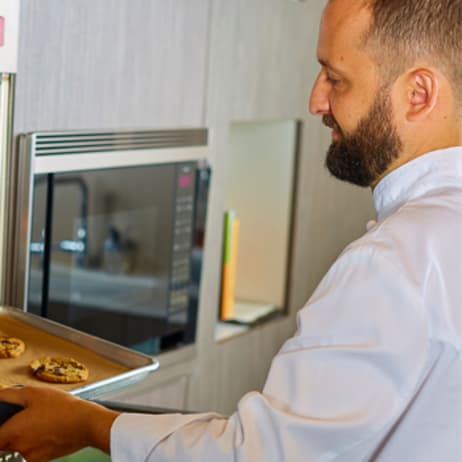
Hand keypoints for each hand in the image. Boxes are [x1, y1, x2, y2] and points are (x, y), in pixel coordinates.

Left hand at [0, 386, 119, 461]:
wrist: (86, 423)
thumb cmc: (62, 407)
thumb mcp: (35, 393)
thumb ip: (10, 394)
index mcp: (12, 432)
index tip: (5, 421)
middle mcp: (17, 449)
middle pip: (2, 446)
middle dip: (7, 434)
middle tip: (21, 420)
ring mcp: (30, 457)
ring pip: (15, 451)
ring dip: (20, 440)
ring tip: (36, 425)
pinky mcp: (42, 460)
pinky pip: (29, 454)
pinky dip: (33, 445)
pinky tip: (45, 432)